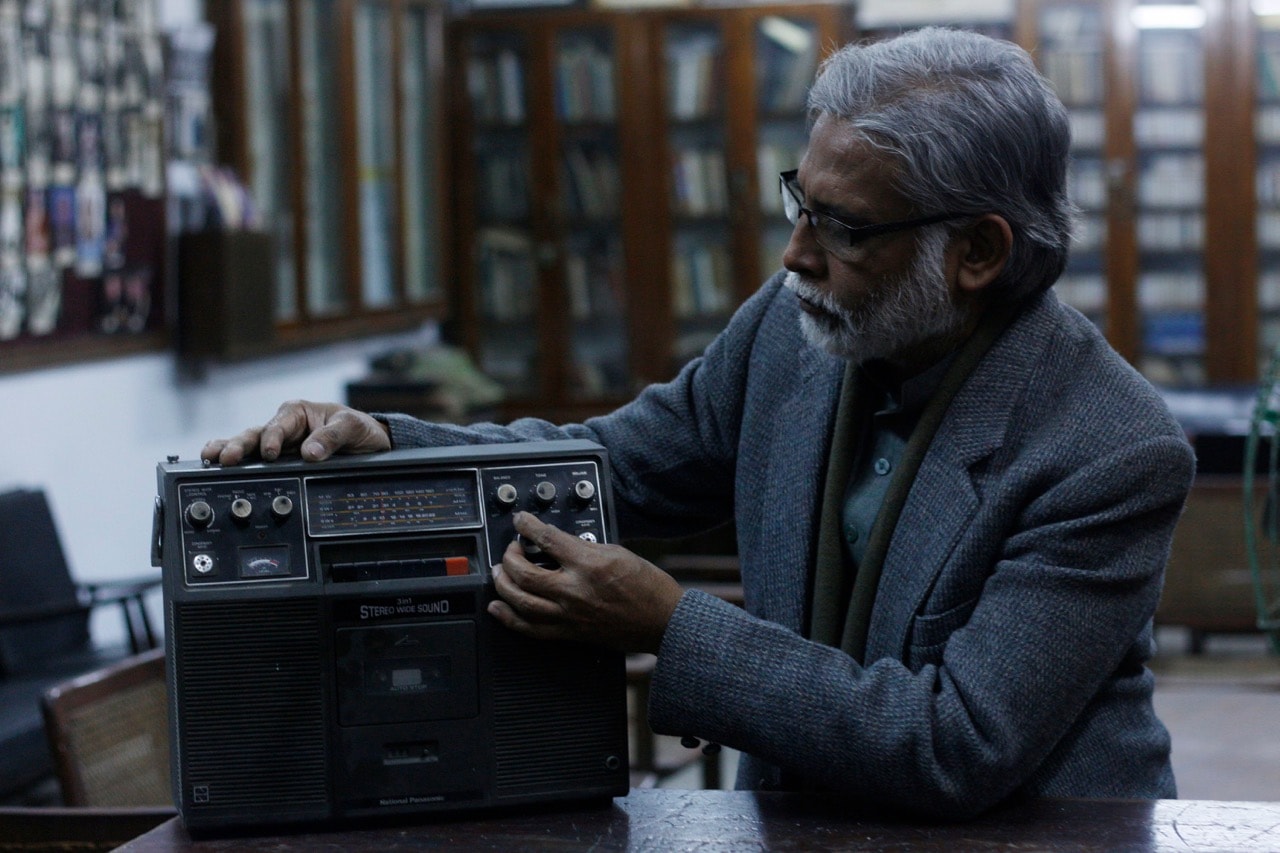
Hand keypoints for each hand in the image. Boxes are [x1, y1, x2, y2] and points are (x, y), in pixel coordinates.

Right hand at [200, 399, 391, 465]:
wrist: (368, 445)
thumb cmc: (358, 429)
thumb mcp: (351, 428)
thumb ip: (332, 438)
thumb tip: (310, 454)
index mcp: (297, 413)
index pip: (279, 425)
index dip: (272, 438)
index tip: (270, 453)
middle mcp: (283, 428)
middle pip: (254, 435)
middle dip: (239, 446)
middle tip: (225, 458)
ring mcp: (278, 447)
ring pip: (249, 449)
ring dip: (230, 453)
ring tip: (211, 459)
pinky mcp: (280, 463)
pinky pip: (256, 463)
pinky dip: (239, 466)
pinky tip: (218, 468)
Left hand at [489, 512, 684, 653]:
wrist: (662, 621)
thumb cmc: (648, 587)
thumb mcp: (617, 552)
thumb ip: (584, 547)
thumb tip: (558, 543)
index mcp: (588, 564)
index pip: (546, 539)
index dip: (527, 526)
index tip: (521, 521)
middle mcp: (574, 590)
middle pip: (524, 573)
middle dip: (509, 557)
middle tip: (510, 550)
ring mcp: (569, 615)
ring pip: (521, 601)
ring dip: (503, 584)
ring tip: (499, 573)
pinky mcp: (569, 633)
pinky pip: (530, 628)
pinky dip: (509, 618)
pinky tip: (498, 608)